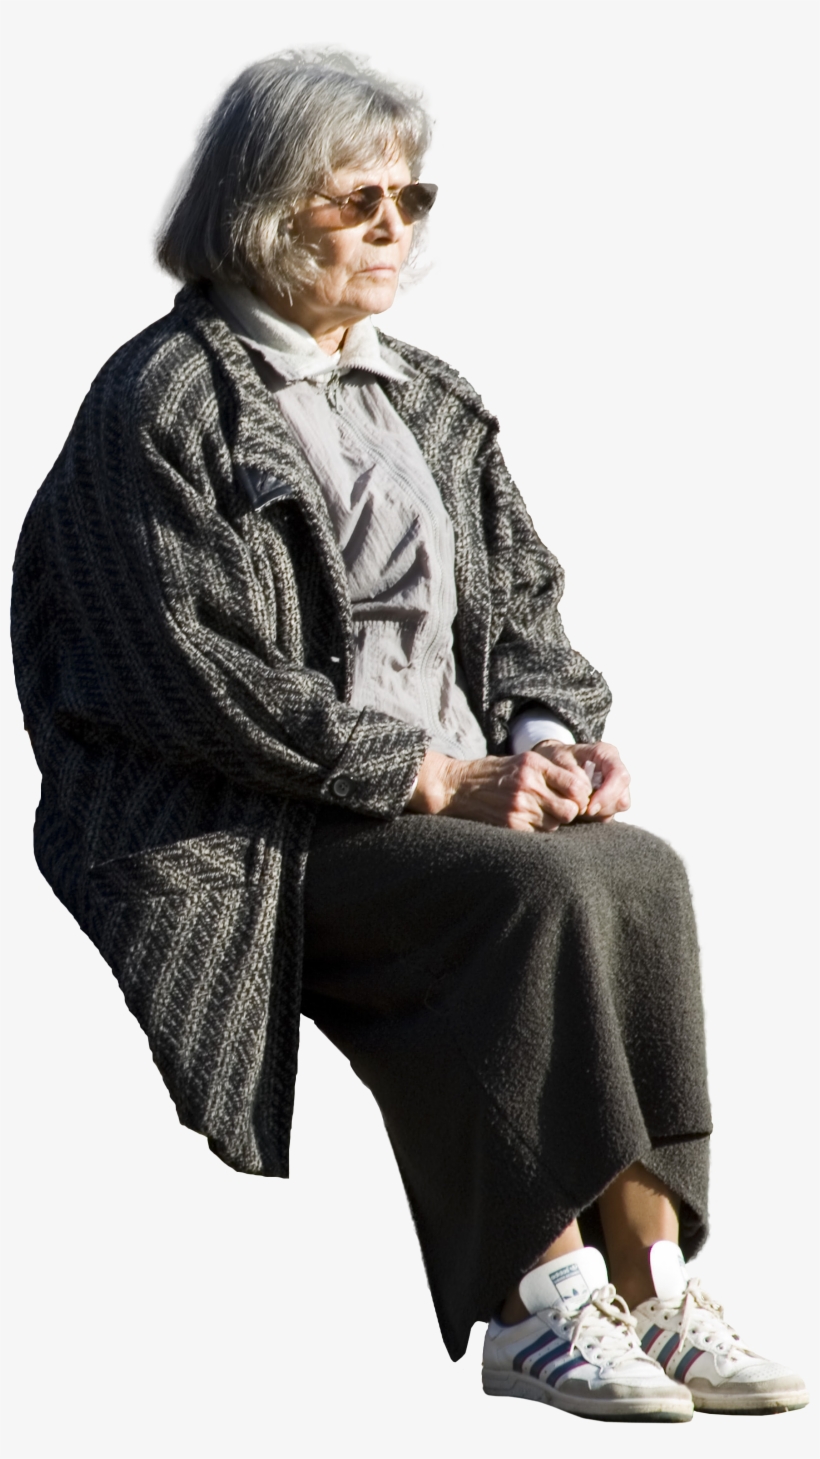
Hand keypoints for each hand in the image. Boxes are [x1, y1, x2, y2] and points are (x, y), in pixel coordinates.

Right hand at [407, 748, 596, 832]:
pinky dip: (536, 830)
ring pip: (555, 824)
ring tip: (535, 813)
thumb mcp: (523, 761)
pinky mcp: (511, 824)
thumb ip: (551, 773)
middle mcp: (529, 784)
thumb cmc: (495, 773)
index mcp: (534, 764)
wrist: (457, 786)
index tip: (576, 798)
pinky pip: (538, 834)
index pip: (577, 786)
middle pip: (570, 810)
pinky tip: (524, 820)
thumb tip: (583, 793)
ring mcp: (519, 806)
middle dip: (569, 812)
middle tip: (559, 809)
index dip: (581, 796)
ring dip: (551, 822)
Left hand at [532, 740, 630, 821]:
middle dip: (602, 808)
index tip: (590, 808)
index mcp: (607, 754)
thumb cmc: (556, 759)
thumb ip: (572, 774)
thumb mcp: (558, 759)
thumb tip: (585, 795)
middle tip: (580, 810)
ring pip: (618, 807)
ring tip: (578, 808)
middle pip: (622, 796)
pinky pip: (609, 814)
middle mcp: (615, 769)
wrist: (552, 763)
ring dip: (598, 813)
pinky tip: (580, 810)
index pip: (619, 776)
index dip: (607, 795)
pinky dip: (595, 816)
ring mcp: (614, 786)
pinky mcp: (610, 799)